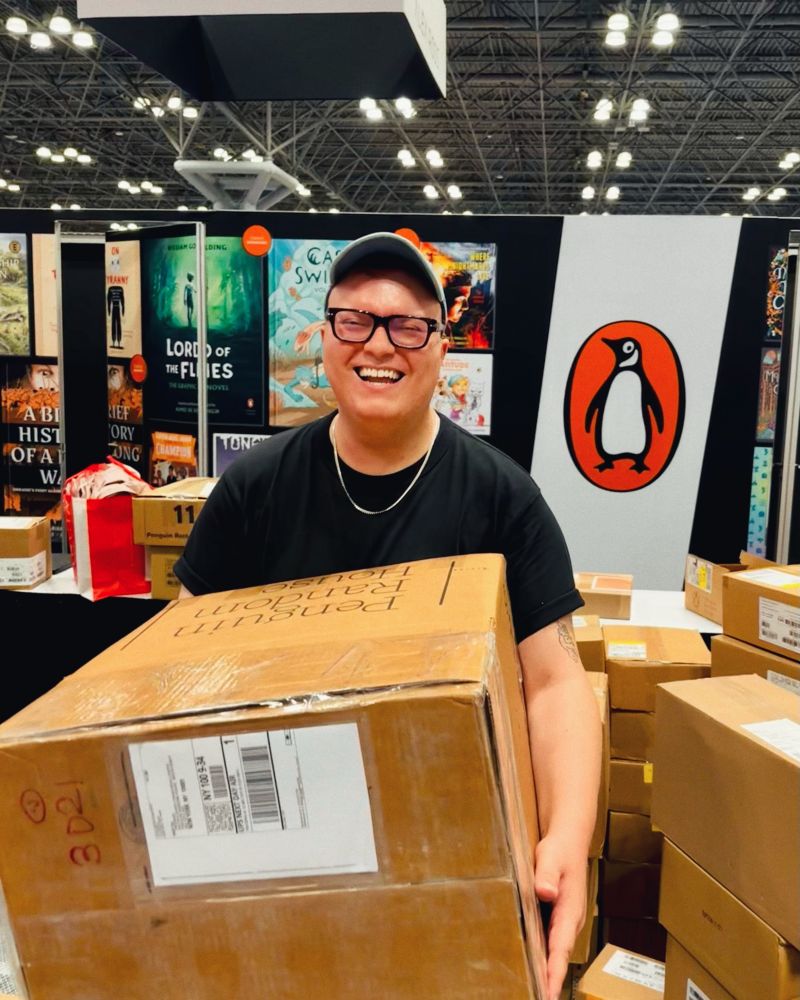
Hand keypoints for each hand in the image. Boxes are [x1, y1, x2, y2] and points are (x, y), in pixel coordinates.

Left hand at [534, 834, 587, 999]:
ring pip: (556, 952)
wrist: (568, 840)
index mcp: (569, 911)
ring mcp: (565, 921)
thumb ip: (546, 875)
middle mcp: (570, 921)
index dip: (554, 972)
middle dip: (550, 980)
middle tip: (539, 998)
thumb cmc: (559, 849)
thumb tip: (546, 892)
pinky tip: (533, 966)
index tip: (548, 993)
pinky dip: (544, 957)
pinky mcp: (558, 918)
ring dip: (547, 972)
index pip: (560, 948)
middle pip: (559, 956)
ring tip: (537, 991)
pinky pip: (551, 943)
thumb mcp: (550, 857)